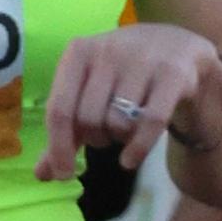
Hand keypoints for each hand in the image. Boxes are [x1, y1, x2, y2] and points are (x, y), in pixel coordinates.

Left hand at [39, 21, 221, 181]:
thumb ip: (67, 130)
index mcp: (79, 52)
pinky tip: (131, 159)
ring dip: (119, 139)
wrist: (178, 46)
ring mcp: (142, 60)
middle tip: (105, 136)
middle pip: (89, 119)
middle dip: (95, 139)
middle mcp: (108, 50)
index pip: (60, 109)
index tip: (63, 174)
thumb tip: (43, 174)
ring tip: (125, 130)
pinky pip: (150, 123)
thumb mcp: (90, 91)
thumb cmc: (124, 73)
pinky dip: (138, 148)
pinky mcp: (173, 74)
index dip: (58, 147)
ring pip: (118, 122)